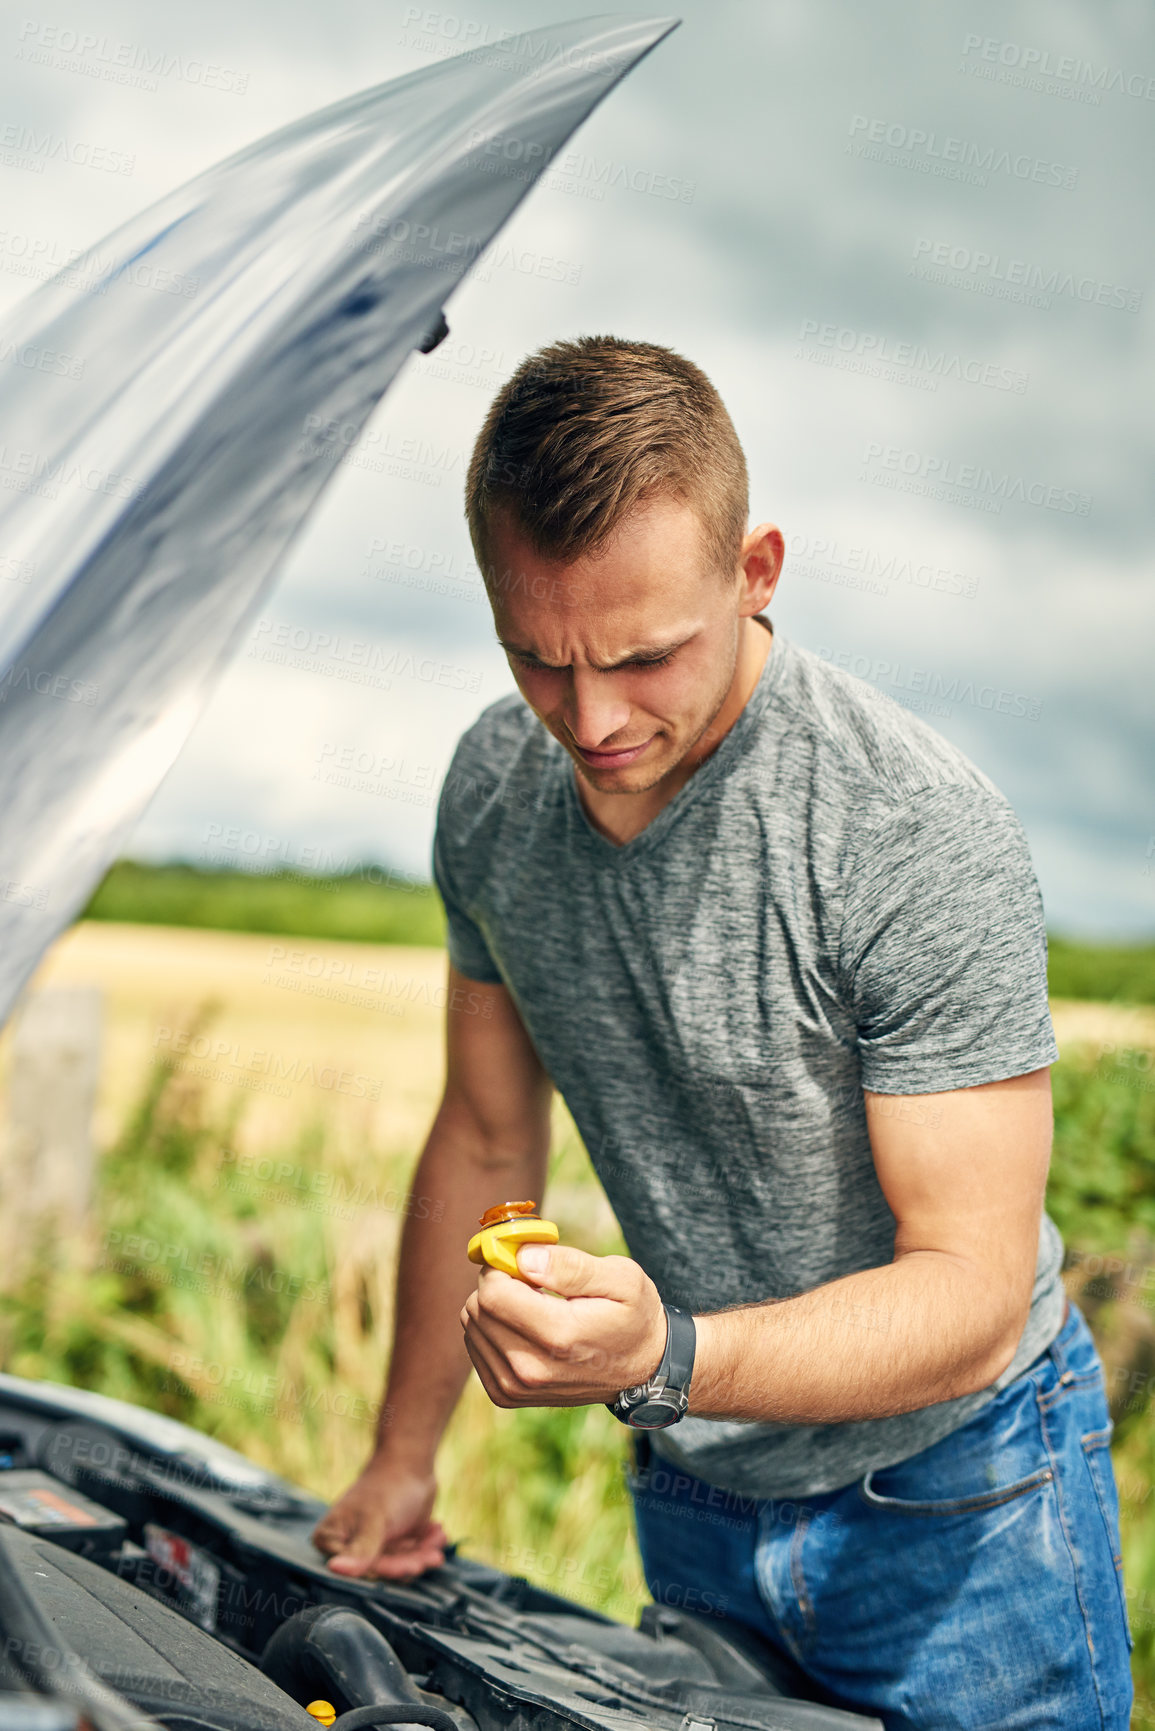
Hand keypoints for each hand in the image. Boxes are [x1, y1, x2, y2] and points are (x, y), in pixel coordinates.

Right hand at [311, 1459, 447, 1578]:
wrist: (412, 1460)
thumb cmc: (387, 1485)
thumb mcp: (374, 1520)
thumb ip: (361, 1550)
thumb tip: (335, 1569)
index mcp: (331, 1538)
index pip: (356, 1569)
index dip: (383, 1570)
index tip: (408, 1568)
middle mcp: (349, 1545)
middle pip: (381, 1570)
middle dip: (409, 1563)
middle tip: (431, 1558)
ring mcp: (372, 1545)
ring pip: (398, 1565)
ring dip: (421, 1555)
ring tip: (437, 1539)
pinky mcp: (393, 1543)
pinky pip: (410, 1556)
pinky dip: (426, 1546)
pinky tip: (437, 1532)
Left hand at [460, 1243, 667, 1407]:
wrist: (641, 1368)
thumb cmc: (633, 1315)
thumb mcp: (621, 1279)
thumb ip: (571, 1266)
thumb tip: (523, 1257)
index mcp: (559, 1336)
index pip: (492, 1293)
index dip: (501, 1265)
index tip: (523, 1258)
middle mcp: (531, 1369)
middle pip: (477, 1309)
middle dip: (497, 1282)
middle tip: (531, 1280)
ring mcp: (516, 1387)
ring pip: (471, 1326)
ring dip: (494, 1306)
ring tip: (533, 1305)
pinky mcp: (506, 1394)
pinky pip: (474, 1346)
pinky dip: (492, 1328)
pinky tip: (524, 1326)